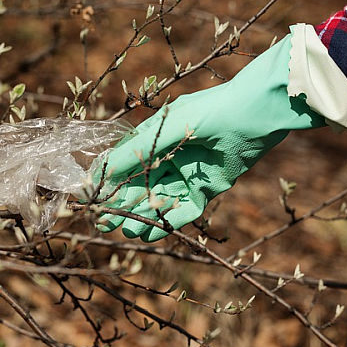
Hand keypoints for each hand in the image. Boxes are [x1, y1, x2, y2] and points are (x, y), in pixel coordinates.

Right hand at [96, 35, 326, 241]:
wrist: (254, 114)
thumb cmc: (208, 113)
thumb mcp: (166, 130)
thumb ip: (135, 152)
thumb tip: (101, 173)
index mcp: (154, 139)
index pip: (125, 166)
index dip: (109, 184)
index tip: (92, 201)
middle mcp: (168, 158)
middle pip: (139, 187)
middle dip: (122, 206)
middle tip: (106, 224)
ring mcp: (187, 174)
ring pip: (159, 201)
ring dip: (142, 216)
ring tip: (127, 231)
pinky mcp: (206, 188)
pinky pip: (184, 209)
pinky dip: (168, 221)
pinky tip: (151, 233)